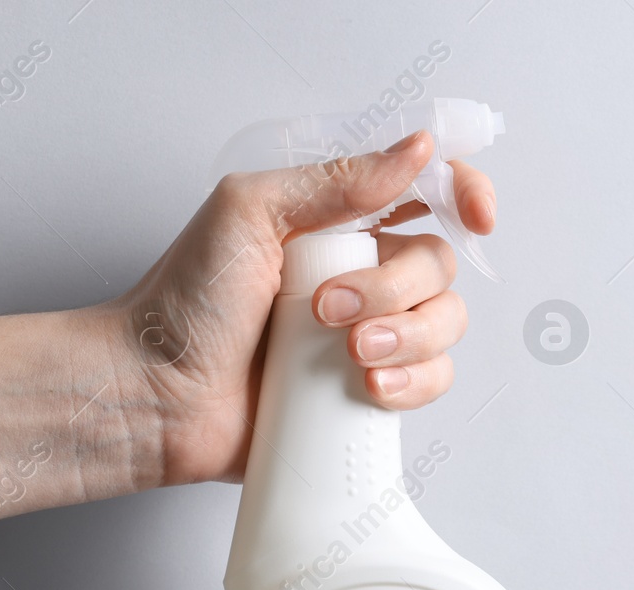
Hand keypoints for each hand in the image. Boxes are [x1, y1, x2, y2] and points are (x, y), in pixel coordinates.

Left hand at [111, 129, 494, 484]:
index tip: (476, 216)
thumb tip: (415, 151)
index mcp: (337, 218)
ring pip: (446, 324)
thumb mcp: (249, 213)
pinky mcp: (372, 386)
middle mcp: (363, 269)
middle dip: (396, 292)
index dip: (465, 193)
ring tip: (349, 355)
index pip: (427, 188)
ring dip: (408, 339)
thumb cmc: (184, 303)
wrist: (157, 393)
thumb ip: (335, 180)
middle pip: (440, 264)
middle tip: (330, 310)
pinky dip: (412, 384)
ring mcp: (371, 330)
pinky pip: (433, 379)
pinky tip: (368, 388)